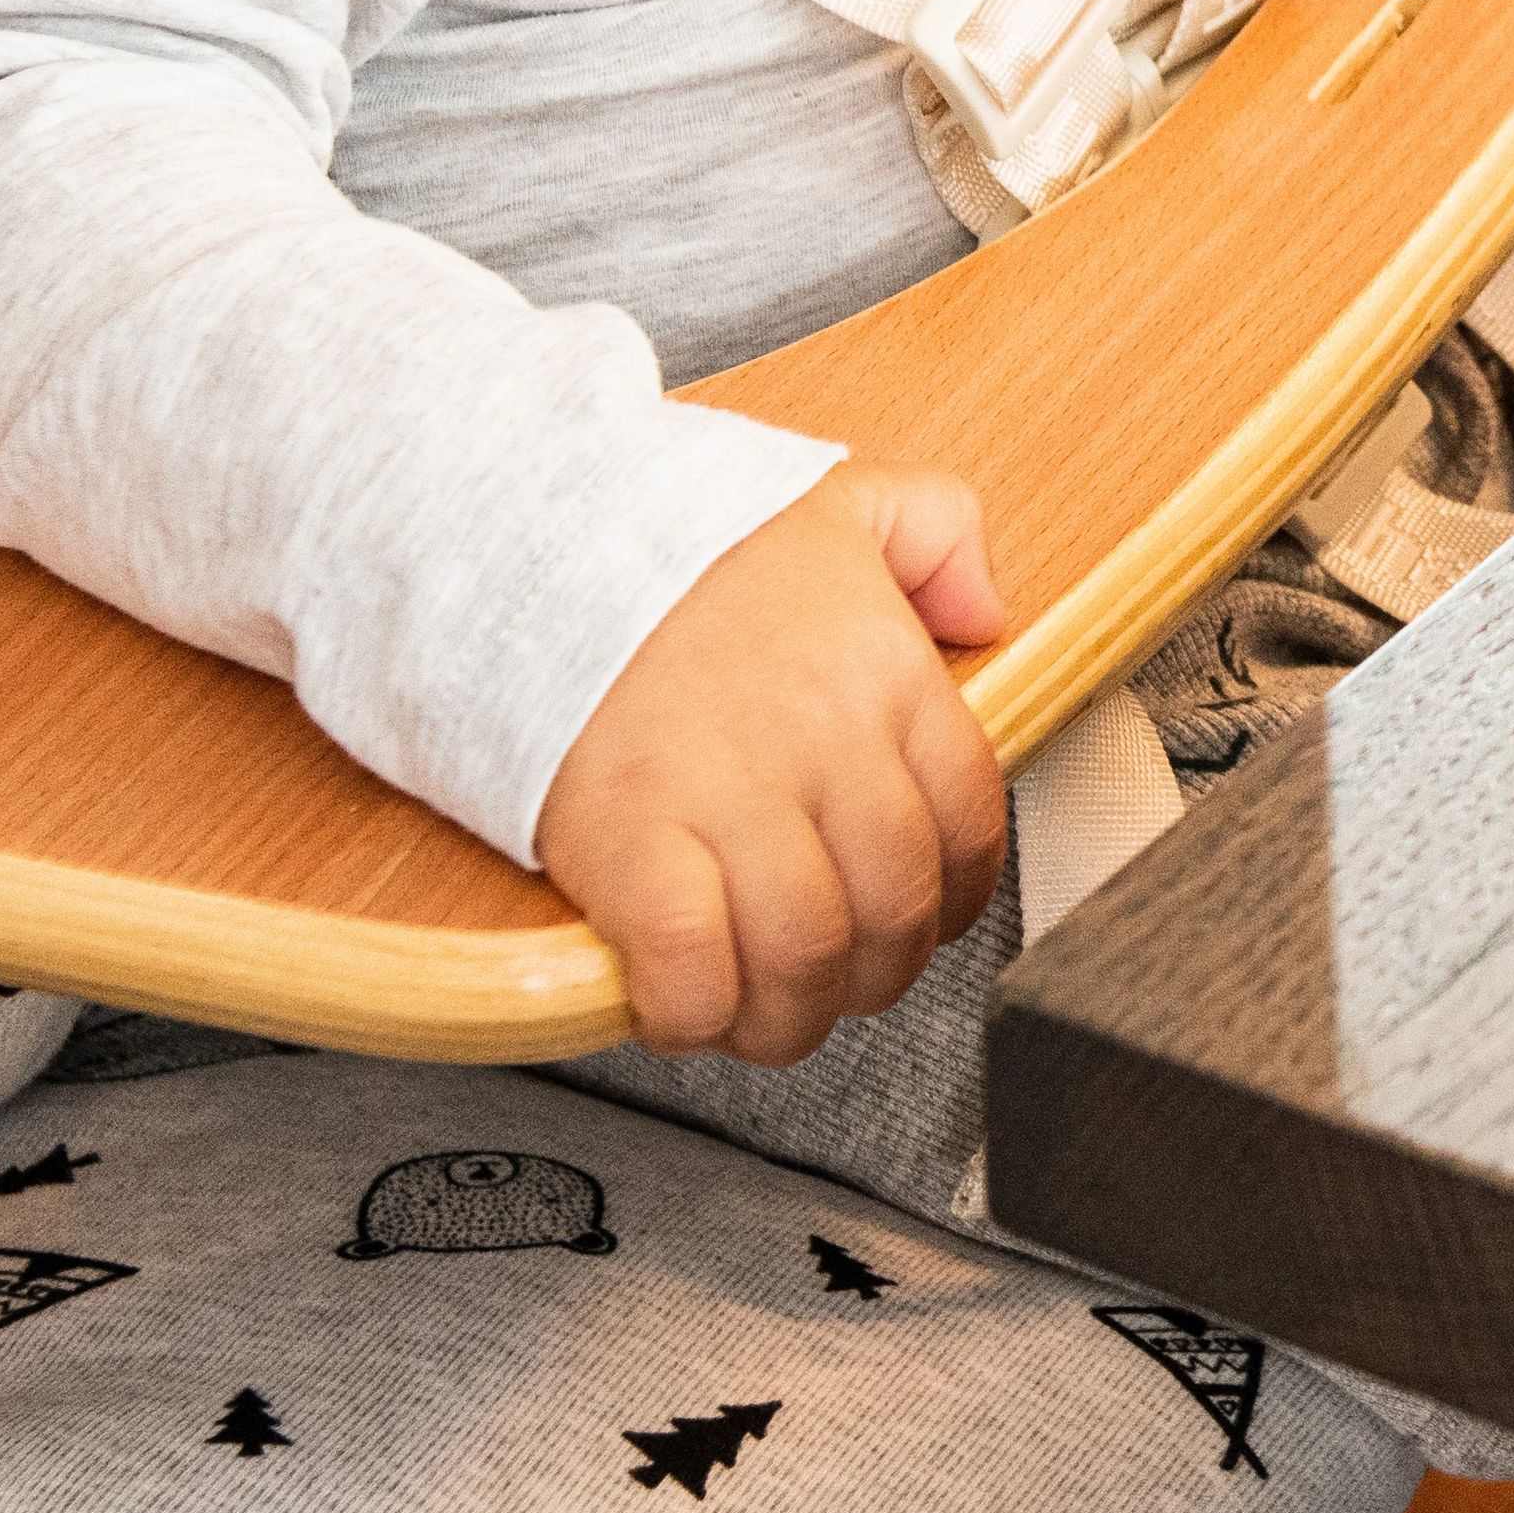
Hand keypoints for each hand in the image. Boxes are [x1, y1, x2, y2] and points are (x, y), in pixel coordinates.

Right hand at [532, 461, 1010, 1062]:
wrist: (530, 537)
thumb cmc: (675, 536)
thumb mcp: (839, 496)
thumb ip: (938, 533)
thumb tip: (984, 611)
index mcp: (884, 674)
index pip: (968, 825)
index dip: (950, 899)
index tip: (915, 922)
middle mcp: (823, 742)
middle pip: (893, 911)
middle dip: (874, 974)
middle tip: (833, 982)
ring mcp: (730, 797)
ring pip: (807, 958)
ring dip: (789, 1015)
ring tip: (761, 1016)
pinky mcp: (633, 845)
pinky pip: (693, 969)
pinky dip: (695, 1012)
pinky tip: (682, 1008)